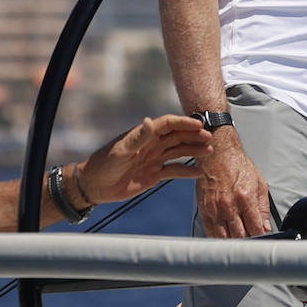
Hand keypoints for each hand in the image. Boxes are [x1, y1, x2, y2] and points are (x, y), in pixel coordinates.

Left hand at [77, 114, 210, 203]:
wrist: (96, 185)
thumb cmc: (104, 164)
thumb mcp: (120, 150)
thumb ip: (137, 138)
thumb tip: (148, 121)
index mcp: (144, 134)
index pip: (168, 124)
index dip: (184, 123)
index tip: (200, 124)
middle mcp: (152, 145)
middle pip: (177, 136)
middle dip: (194, 135)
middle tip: (210, 137)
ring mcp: (154, 159)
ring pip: (179, 152)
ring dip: (193, 150)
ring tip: (209, 152)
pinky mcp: (154, 174)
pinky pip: (174, 171)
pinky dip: (187, 171)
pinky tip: (199, 172)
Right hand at [195, 134, 270, 238]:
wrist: (218, 154)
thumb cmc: (237, 166)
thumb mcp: (259, 184)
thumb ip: (263, 208)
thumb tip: (265, 226)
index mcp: (245, 199)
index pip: (256, 229)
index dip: (261, 238)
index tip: (263, 240)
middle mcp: (229, 206)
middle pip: (240, 237)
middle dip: (248, 242)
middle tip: (252, 243)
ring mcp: (215, 209)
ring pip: (225, 238)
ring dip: (233, 243)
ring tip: (239, 244)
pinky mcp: (205, 209)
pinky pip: (210, 231)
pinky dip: (218, 239)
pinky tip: (225, 239)